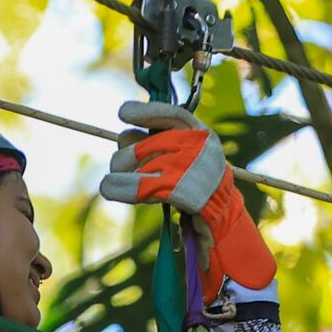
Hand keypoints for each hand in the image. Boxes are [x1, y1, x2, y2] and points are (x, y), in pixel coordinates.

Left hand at [98, 100, 275, 295]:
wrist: (222, 219)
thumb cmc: (198, 185)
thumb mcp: (185, 157)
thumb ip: (159, 143)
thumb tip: (123, 137)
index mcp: (201, 135)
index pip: (173, 114)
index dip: (146, 112)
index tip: (123, 113)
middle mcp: (198, 148)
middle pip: (146, 144)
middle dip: (125, 157)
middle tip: (118, 166)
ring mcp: (190, 169)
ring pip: (139, 165)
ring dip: (121, 175)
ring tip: (117, 183)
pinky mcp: (180, 192)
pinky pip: (140, 186)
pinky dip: (120, 188)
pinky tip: (109, 188)